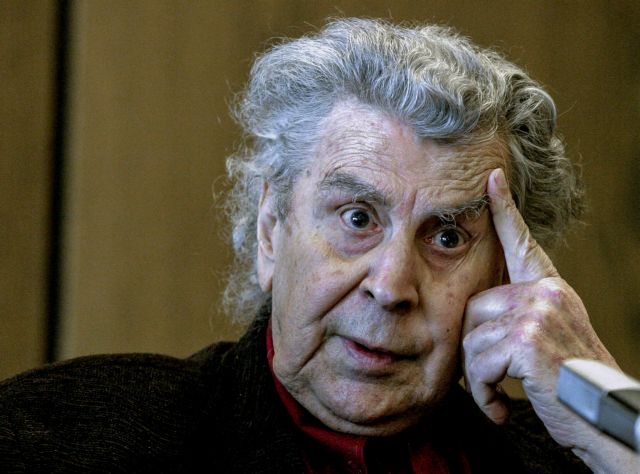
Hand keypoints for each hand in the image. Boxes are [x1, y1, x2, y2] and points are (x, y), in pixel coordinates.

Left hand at [462, 169, 637, 471]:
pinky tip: (501, 406)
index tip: (491, 179)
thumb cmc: (571, 384)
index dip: (504, 210)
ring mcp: (538, 314)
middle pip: (473, 308)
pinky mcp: (527, 340)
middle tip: (488, 379)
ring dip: (478, 378)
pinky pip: (478, 363)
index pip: (522, 243)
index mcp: (551, 290)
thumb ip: (520, 317)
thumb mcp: (551, 339)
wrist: (604, 418)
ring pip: (471, 339)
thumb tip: (476, 318)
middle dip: (472, 349)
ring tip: (499, 395)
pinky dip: (484, 393)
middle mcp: (546, 294)